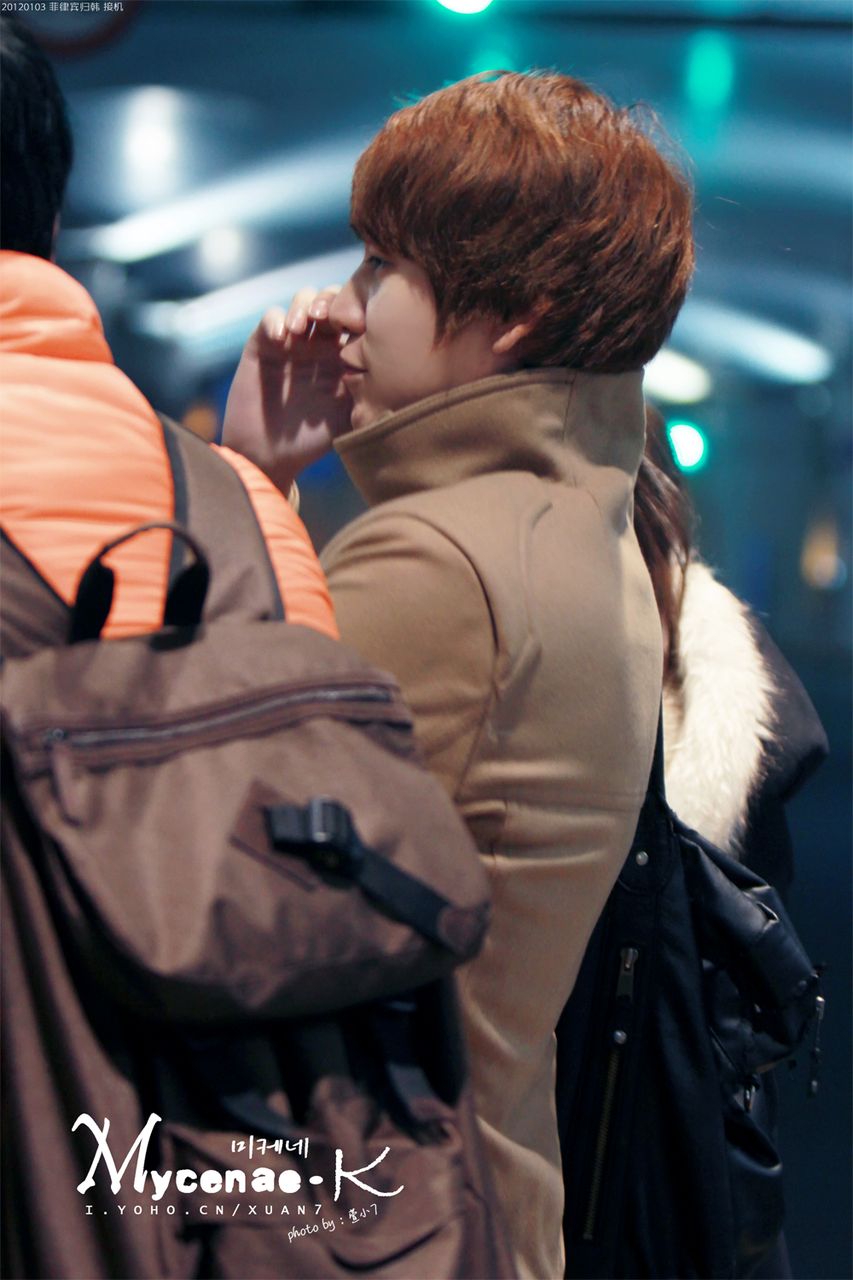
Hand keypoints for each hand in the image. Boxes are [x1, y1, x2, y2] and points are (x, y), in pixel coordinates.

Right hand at [223, 285, 350, 495]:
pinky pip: (271, 317)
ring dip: (305, 305)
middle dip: (333, 301)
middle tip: (329, 320)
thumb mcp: (350, 417)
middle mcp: (320, 342)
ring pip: (303, 299)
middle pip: (333, 298)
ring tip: (301, 327)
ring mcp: (293, 341)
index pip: (359, 316)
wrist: (270, 454)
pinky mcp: (264, 344)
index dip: (361, 311)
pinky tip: (281, 337)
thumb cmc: (313, 439)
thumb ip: (370, 394)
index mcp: (345, 355)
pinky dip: (276, 319)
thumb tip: (399, 376)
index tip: (361, 327)